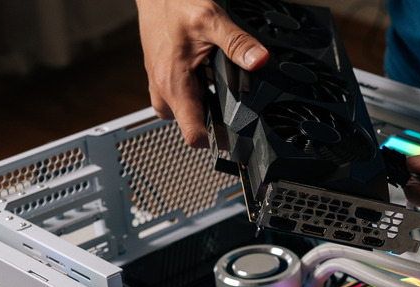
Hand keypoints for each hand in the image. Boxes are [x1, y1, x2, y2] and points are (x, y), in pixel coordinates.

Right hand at [135, 0, 268, 146]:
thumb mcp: (211, 20)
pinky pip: (182, 100)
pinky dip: (197, 94)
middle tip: (232, 100)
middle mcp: (163, 90)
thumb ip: (237, 43)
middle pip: (193, 126)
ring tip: (217, 83)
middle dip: (215, 119)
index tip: (236, 138)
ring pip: (187, 113)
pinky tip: (206, 75)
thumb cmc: (174, 3)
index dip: (217, 140)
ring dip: (206, 105)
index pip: (193, 135)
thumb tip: (259, 60)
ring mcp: (160, 87)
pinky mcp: (162, 81)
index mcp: (172, 84)